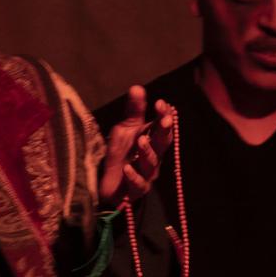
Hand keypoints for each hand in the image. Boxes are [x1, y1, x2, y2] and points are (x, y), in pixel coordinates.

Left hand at [98, 84, 174, 207]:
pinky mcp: (136, 189)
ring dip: (147, 152)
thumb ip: (133, 111)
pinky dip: (133, 176)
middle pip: (162, 144)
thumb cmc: (123, 154)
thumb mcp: (125, 130)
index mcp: (153, 141)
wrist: (111, 184)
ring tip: (141, 141)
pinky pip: (137, 183)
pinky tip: (127, 168)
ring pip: (152, 164)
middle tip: (164, 120)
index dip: (164, 116)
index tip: (161, 103)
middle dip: (164, 132)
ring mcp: (147, 174)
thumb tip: (137, 87)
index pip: (162, 127)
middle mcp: (154, 157)